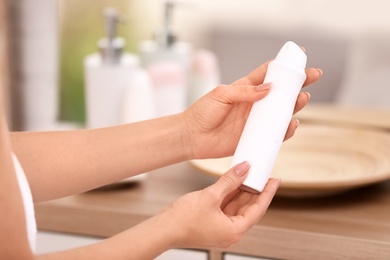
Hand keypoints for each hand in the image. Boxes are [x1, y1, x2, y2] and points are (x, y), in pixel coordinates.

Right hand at [162, 161, 279, 248]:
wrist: (163, 228)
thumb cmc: (183, 220)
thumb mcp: (210, 196)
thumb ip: (230, 181)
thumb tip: (244, 169)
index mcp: (235, 230)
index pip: (258, 209)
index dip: (267, 192)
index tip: (275, 180)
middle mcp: (230, 231)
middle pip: (248, 208)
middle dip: (255, 190)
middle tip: (262, 173)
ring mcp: (221, 227)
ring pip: (237, 207)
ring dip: (242, 191)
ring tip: (248, 175)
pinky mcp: (212, 222)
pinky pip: (226, 207)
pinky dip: (231, 195)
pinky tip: (233, 182)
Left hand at [183, 62, 321, 158]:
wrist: (191, 136)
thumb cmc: (202, 112)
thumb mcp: (221, 95)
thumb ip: (244, 92)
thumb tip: (270, 88)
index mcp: (245, 89)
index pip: (268, 74)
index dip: (284, 66)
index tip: (300, 57)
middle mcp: (253, 104)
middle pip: (280, 93)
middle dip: (298, 84)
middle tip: (313, 76)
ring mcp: (255, 121)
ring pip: (280, 112)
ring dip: (294, 106)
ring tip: (303, 99)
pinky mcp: (253, 137)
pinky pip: (274, 134)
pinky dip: (285, 130)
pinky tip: (292, 123)